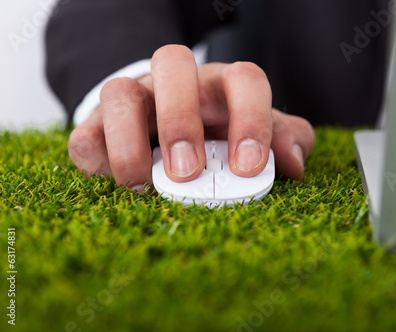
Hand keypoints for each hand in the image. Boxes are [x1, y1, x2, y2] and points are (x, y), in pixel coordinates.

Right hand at [68, 45, 314, 190]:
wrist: (167, 133)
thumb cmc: (220, 136)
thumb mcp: (258, 137)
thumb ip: (283, 142)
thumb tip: (292, 164)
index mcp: (222, 84)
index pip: (244, 79)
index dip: (250, 119)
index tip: (248, 168)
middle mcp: (176, 83)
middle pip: (173, 62)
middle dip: (180, 117)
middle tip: (188, 171)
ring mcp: (134, 99)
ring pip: (119, 91)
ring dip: (129, 141)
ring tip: (143, 185)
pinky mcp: (97, 125)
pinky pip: (84, 132)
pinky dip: (96, 157)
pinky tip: (114, 181)